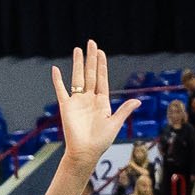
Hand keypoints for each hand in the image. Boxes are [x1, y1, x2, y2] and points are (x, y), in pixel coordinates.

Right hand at [51, 43, 137, 161]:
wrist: (85, 152)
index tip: (100, 52)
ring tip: (77, 50)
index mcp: (102, 101)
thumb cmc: (101, 141)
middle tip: (91, 42)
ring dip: (78, 64)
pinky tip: (55, 69)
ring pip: (77, 78)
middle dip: (91, 58)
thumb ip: (124, 110)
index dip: (101, 65)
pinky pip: (61, 90)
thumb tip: (138, 101)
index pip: (102, 78)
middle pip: (90, 74)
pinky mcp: (66, 107)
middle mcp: (89, 99)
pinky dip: (58, 80)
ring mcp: (77, 101)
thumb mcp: (115, 124)